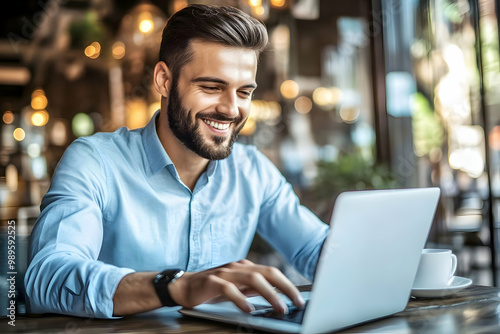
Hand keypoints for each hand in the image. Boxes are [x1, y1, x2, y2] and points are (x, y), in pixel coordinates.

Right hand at [169, 259, 304, 313]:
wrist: (183, 286)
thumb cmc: (211, 289)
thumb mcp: (237, 288)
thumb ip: (253, 290)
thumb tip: (276, 297)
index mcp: (245, 267)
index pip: (272, 273)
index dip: (288, 284)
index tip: (299, 298)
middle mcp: (237, 266)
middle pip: (267, 272)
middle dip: (285, 287)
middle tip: (296, 302)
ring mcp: (225, 272)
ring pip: (253, 279)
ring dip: (269, 294)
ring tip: (279, 307)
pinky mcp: (212, 281)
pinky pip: (229, 289)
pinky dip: (241, 299)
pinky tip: (249, 309)